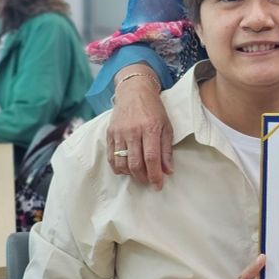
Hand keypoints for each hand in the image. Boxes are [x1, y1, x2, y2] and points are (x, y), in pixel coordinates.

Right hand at [108, 66, 172, 188]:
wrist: (134, 92)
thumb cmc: (154, 109)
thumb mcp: (167, 126)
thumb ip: (166, 149)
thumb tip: (168, 171)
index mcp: (151, 128)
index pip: (152, 158)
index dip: (155, 175)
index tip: (158, 185)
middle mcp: (133, 131)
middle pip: (135, 163)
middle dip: (143, 178)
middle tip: (150, 181)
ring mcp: (119, 133)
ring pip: (121, 163)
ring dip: (131, 174)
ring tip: (140, 175)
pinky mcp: (109, 134)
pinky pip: (111, 157)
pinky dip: (118, 168)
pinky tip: (127, 169)